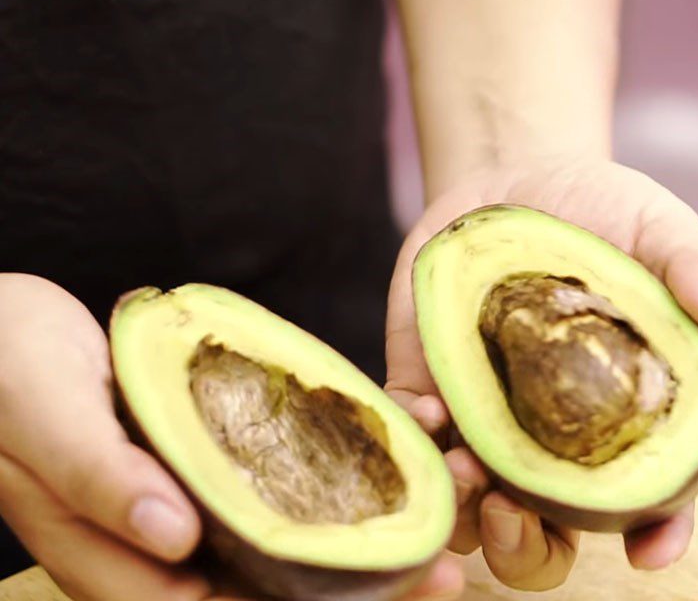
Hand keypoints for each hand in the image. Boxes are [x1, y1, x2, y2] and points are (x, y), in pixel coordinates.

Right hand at [0, 274, 460, 600]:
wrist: (0, 331)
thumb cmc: (9, 373)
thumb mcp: (48, 417)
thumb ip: (103, 481)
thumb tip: (176, 543)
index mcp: (117, 557)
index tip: (399, 591)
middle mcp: (158, 543)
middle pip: (267, 585)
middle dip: (357, 585)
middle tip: (444, 565)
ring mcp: (180, 499)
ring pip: (275, 535)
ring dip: (350, 534)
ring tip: (431, 514)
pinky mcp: (195, 455)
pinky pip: (263, 477)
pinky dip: (318, 474)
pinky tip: (373, 452)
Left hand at [386, 157, 697, 591]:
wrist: (510, 177)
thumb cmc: (596, 207)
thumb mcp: (650, 224)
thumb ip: (684, 265)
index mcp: (618, 408)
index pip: (644, 493)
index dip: (655, 530)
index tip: (646, 552)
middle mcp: (550, 428)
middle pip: (544, 528)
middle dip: (527, 546)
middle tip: (515, 512)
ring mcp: (484, 409)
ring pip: (468, 499)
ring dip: (461, 509)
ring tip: (466, 469)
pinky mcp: (428, 379)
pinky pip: (414, 429)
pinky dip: (416, 434)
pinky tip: (425, 410)